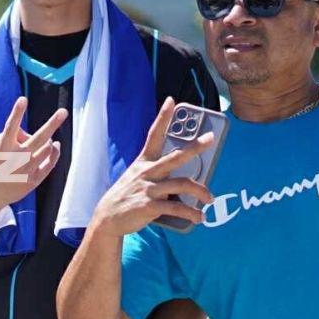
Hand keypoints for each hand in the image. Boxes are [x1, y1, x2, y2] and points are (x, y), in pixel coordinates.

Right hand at [0, 97, 66, 218]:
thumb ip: (11, 134)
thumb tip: (30, 131)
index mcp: (3, 148)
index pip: (10, 127)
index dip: (17, 112)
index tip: (23, 99)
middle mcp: (16, 158)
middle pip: (38, 138)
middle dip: (52, 123)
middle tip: (64, 111)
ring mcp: (26, 170)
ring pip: (46, 148)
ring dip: (48, 141)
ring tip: (45, 139)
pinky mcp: (33, 181)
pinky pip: (50, 163)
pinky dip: (54, 152)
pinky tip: (55, 145)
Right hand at [91, 98, 213, 235]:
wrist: (108, 217)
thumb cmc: (128, 195)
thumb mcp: (138, 178)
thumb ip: (158, 174)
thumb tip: (185, 179)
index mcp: (144, 162)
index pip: (154, 134)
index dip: (162, 117)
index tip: (171, 101)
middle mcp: (147, 172)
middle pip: (175, 157)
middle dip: (194, 147)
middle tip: (211, 138)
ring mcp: (148, 189)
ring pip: (182, 184)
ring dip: (201, 191)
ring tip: (210, 198)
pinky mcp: (150, 206)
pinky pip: (176, 208)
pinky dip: (191, 214)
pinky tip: (199, 217)